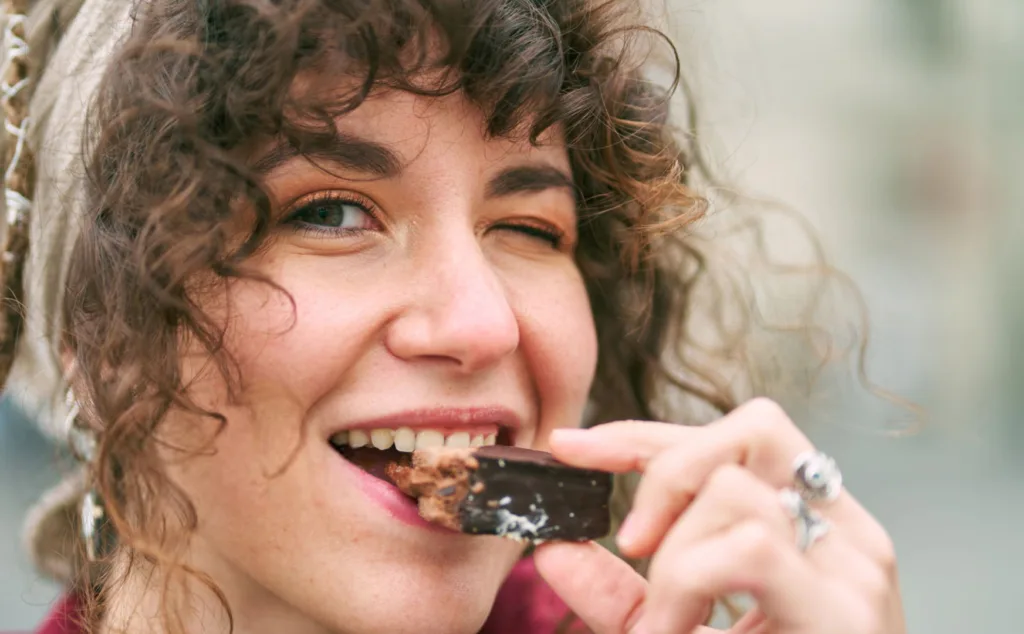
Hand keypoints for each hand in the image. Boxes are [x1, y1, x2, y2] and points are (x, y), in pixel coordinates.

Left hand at [534, 398, 904, 633]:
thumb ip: (620, 597)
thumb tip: (553, 550)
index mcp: (814, 531)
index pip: (733, 440)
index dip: (645, 433)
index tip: (570, 446)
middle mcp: (846, 536)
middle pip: (751, 429)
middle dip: (663, 465)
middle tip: (629, 541)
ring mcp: (855, 572)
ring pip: (736, 490)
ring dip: (671, 553)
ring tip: (664, 624)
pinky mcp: (847, 615)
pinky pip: (748, 548)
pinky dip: (687, 584)